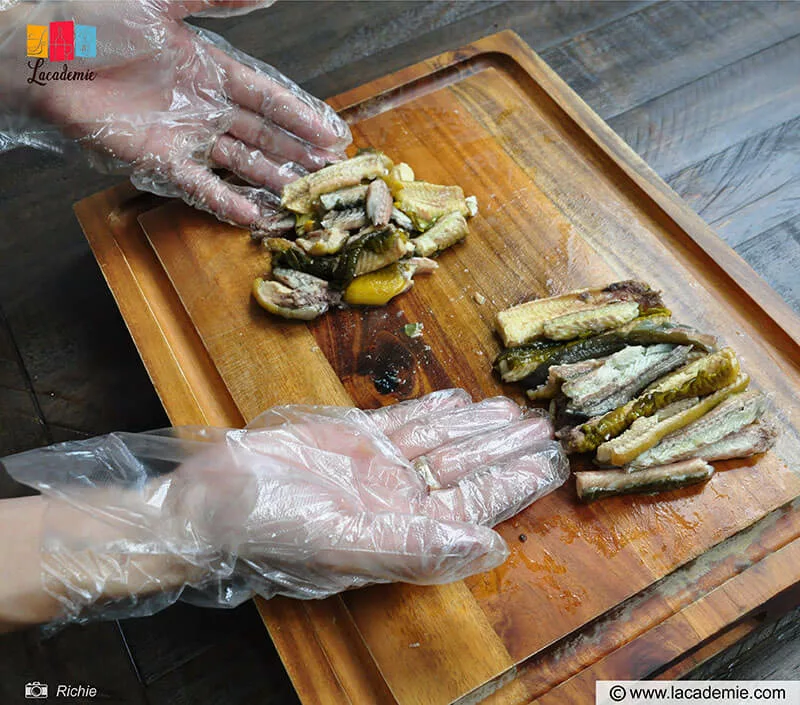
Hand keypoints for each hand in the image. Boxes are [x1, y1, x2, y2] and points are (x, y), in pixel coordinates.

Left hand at [2, 1, 350, 227]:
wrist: (41, 53)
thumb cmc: (94, 19)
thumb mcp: (163, 1)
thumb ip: (218, 0)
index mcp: (209, 68)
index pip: (268, 97)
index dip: (301, 115)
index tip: (333, 134)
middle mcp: (203, 106)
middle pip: (262, 134)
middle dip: (296, 153)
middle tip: (330, 172)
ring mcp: (184, 136)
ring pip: (239, 163)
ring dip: (271, 180)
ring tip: (302, 197)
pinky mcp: (158, 160)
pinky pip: (200, 185)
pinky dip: (227, 202)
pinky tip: (254, 216)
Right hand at [3, 391, 566, 622]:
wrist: (216, 500)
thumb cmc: (277, 530)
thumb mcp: (351, 544)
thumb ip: (422, 546)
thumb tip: (491, 547)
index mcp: (407, 527)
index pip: (477, 501)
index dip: (516, 482)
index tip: (554, 463)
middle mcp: (399, 496)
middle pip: (467, 466)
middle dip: (508, 448)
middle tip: (548, 427)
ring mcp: (377, 464)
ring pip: (442, 439)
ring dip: (480, 425)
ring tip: (515, 411)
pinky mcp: (353, 436)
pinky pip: (404, 420)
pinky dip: (433, 409)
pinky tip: (460, 400)